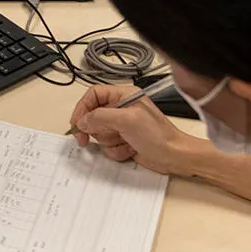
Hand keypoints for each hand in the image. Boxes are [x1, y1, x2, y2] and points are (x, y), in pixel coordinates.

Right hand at [71, 84, 212, 175]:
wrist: (174, 156)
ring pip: (99, 134)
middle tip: (92, 139)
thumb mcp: (126, 120)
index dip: (82, 109)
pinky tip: (130, 149)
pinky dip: (116, 151)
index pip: (93, 95)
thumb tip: (82, 121)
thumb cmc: (158, 135)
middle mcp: (121, 109)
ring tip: (125, 142)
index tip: (76, 124)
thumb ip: (100, 117)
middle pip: (92, 117)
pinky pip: (108, 147)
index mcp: (123, 95)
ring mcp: (122, 126)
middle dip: (96, 130)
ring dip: (109, 142)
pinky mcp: (123, 140)